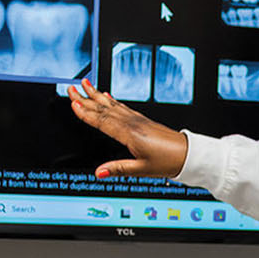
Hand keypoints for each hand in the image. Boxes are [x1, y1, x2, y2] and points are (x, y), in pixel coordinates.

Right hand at [66, 79, 187, 178]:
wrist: (187, 154)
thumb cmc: (167, 161)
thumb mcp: (141, 169)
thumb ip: (118, 169)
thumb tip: (99, 173)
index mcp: (130, 134)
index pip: (103, 121)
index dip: (87, 112)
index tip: (74, 102)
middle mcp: (132, 123)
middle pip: (104, 108)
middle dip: (86, 98)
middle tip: (72, 88)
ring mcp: (137, 119)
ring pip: (112, 105)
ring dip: (96, 95)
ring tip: (85, 84)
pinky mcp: (142, 120)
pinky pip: (122, 107)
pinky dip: (111, 100)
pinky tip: (106, 95)